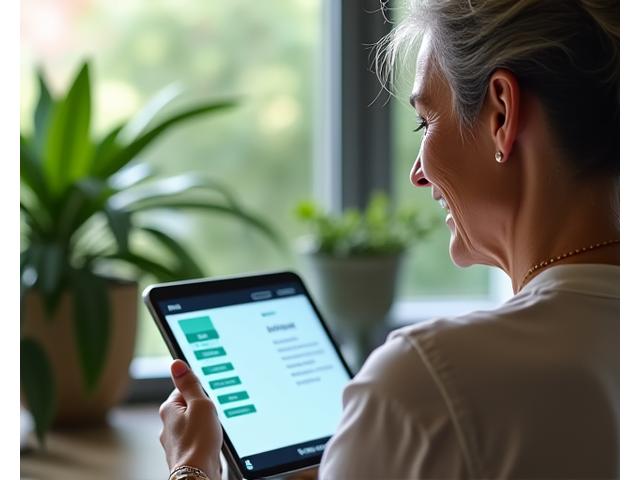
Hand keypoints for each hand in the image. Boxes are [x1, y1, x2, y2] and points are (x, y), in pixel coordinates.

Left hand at [159, 359, 222, 479]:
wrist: (198, 474)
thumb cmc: (199, 441)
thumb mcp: (200, 404)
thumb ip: (190, 384)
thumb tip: (176, 364)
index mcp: (168, 409)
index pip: (185, 390)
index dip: (201, 394)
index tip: (208, 401)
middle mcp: (167, 425)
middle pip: (190, 408)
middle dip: (204, 412)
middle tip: (211, 419)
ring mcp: (175, 442)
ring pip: (194, 426)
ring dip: (205, 428)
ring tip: (212, 434)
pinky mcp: (183, 454)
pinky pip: (197, 441)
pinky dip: (205, 442)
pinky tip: (211, 446)